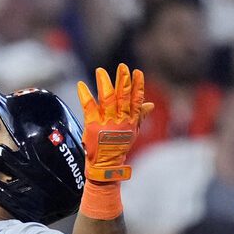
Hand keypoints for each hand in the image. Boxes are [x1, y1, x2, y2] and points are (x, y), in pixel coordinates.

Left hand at [77, 63, 152, 182]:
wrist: (105, 166)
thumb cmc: (118, 148)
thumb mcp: (132, 132)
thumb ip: (140, 116)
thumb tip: (151, 104)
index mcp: (130, 121)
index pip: (136, 101)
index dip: (138, 86)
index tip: (137, 72)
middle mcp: (120, 121)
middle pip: (123, 98)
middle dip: (123, 81)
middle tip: (122, 67)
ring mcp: (106, 123)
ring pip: (108, 100)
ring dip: (105, 84)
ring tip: (101, 71)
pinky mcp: (92, 126)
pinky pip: (89, 107)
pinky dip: (85, 95)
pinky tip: (81, 85)